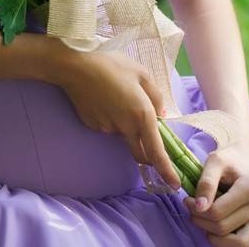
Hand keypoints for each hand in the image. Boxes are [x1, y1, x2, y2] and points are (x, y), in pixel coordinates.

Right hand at [54, 49, 182, 189]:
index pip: (156, 153)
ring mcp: (106, 128)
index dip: (167, 171)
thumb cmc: (111, 63)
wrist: (75, 64)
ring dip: (127, 125)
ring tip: (118, 95)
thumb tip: (161, 114)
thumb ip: (156, 96)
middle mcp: (125, 127)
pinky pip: (108, 126)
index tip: (174, 184)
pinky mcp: (93, 125)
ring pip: (123, 135)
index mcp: (142, 115)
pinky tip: (104, 97)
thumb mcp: (142, 73)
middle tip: (147, 131)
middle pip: (140, 153)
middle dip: (148, 153)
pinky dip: (111, 117)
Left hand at [184, 139, 248, 246]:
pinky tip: (231, 243)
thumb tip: (199, 207)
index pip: (217, 212)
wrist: (244, 159)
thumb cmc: (228, 160)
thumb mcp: (214, 161)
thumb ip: (206, 183)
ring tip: (206, 225)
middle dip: (202, 222)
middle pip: (225, 228)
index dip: (196, 210)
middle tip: (193, 211)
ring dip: (217, 239)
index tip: (188, 201)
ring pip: (240, 243)